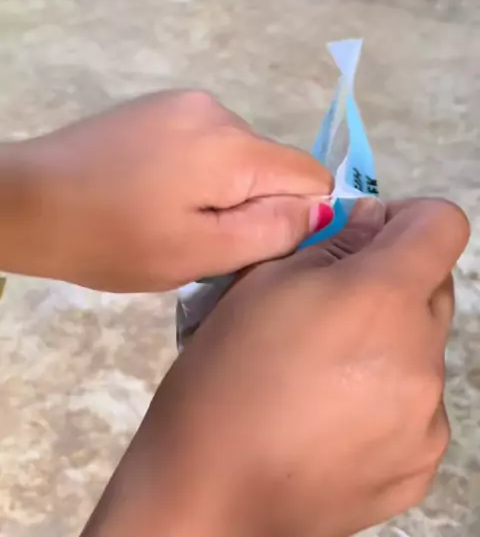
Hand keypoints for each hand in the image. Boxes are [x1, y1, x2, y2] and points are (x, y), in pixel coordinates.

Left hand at [1, 91, 331, 290]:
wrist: (27, 201)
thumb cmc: (112, 239)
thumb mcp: (197, 253)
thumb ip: (270, 230)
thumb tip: (323, 209)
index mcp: (231, 146)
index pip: (311, 175)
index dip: (300, 216)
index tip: (258, 245)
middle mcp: (216, 110)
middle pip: (272, 164)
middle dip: (255, 204)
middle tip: (205, 241)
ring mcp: (184, 102)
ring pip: (239, 154)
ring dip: (224, 189)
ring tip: (173, 218)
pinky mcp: (158, 105)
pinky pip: (206, 141)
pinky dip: (197, 171)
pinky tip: (156, 193)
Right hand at [80, 198, 468, 536]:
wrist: (209, 493)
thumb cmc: (224, 378)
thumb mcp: (263, 281)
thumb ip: (332, 241)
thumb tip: (370, 223)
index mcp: (382, 298)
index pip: (441, 225)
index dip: (406, 219)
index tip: (366, 235)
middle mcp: (422, 356)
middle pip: (433, 287)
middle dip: (391, 280)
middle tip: (330, 304)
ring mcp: (427, 418)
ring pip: (422, 347)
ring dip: (387, 341)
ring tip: (322, 370)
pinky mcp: (421, 464)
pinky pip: (418, 406)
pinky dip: (386, 397)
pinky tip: (331, 414)